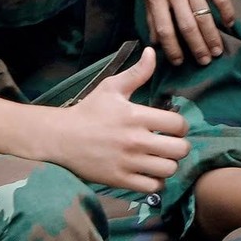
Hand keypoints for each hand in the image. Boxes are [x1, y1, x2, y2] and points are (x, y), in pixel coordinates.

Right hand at [52, 47, 190, 192]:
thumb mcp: (111, 88)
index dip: (181, 126)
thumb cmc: (88, 111)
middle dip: (180, 147)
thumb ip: (137, 73)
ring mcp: (127, 162)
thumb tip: (153, 52)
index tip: (172, 128)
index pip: (178, 124)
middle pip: (180, 150)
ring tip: (161, 159)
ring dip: (169, 165)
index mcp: (136, 116)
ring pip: (168, 170)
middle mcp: (135, 140)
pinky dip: (156, 183)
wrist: (59, 138)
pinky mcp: (119, 180)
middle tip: (171, 145)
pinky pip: (152, 188)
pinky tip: (150, 174)